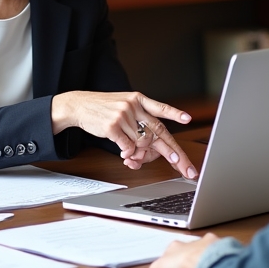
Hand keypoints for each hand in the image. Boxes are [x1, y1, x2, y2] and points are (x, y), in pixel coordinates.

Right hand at [50, 91, 197, 178]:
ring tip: (129, 152)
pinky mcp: (112, 126)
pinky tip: (122, 152)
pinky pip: (127, 148)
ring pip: (142, 143)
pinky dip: (127, 153)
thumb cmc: (104, 109)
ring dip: (138, 153)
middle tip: (184, 167)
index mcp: (139, 100)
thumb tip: (147, 150)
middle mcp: (133, 106)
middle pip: (158, 133)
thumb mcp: (124, 106)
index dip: (175, 114)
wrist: (79, 105)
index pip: (161, 109)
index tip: (189, 119)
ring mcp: (123, 116)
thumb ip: (139, 123)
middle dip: (173, 153)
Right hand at [148, 232, 219, 267]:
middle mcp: (189, 242)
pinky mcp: (215, 247)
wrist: (201, 259)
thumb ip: (156, 267)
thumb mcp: (163, 266)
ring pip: (201, 246)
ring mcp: (203, 244)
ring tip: (201, 262)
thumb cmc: (182, 261)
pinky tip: (216, 260)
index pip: (170, 249)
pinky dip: (215, 253)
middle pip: (186, 247)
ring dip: (201, 252)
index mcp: (176, 245)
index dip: (170, 257)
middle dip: (187, 253)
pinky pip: (215, 248)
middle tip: (187, 263)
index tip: (171, 263)